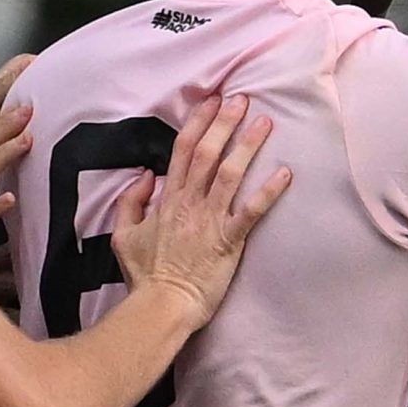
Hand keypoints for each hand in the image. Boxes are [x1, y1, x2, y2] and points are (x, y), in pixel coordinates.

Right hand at [111, 94, 288, 322]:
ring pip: (230, 174)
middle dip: (225, 123)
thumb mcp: (122, 235)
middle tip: (243, 100)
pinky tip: (286, 173)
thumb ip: (130, 202)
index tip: (212, 101)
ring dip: (248, 146)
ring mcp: (210, 221)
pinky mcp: (229, 241)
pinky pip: (251, 212)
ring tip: (265, 123)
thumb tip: (146, 175)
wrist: (161, 306)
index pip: (182, 151)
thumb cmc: (144, 276)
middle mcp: (189, 203)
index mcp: (167, 200)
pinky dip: (269, 192)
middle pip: (208, 154)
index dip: (198, 123)